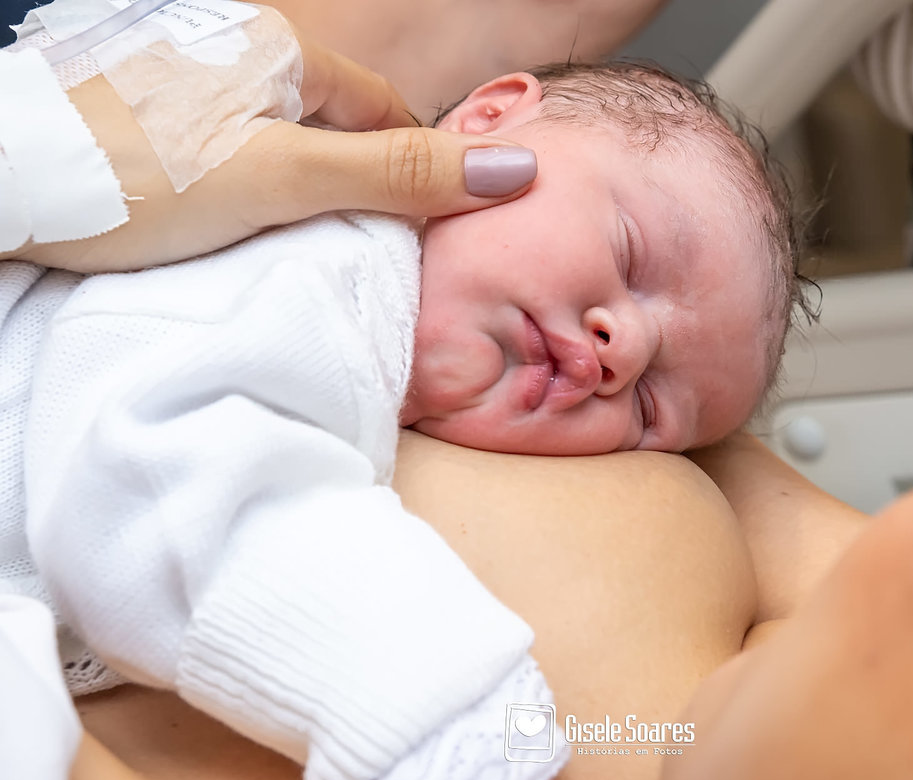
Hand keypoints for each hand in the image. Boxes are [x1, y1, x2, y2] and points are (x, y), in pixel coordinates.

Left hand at [6, 13, 536, 271]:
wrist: (3, 187)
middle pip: (332, 124)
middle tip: (349, 249)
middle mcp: (235, 50)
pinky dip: (241, 189)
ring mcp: (187, 79)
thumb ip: (399, 174)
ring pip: (278, 139)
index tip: (420, 229)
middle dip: (352, 182)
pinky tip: (221, 224)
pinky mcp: (147, 114)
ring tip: (281, 244)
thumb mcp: (284, 181)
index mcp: (279, 49)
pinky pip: (227, 151)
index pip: (382, 108)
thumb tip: (513, 169)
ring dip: (295, 190)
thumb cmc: (140, 179)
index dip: (412, 168)